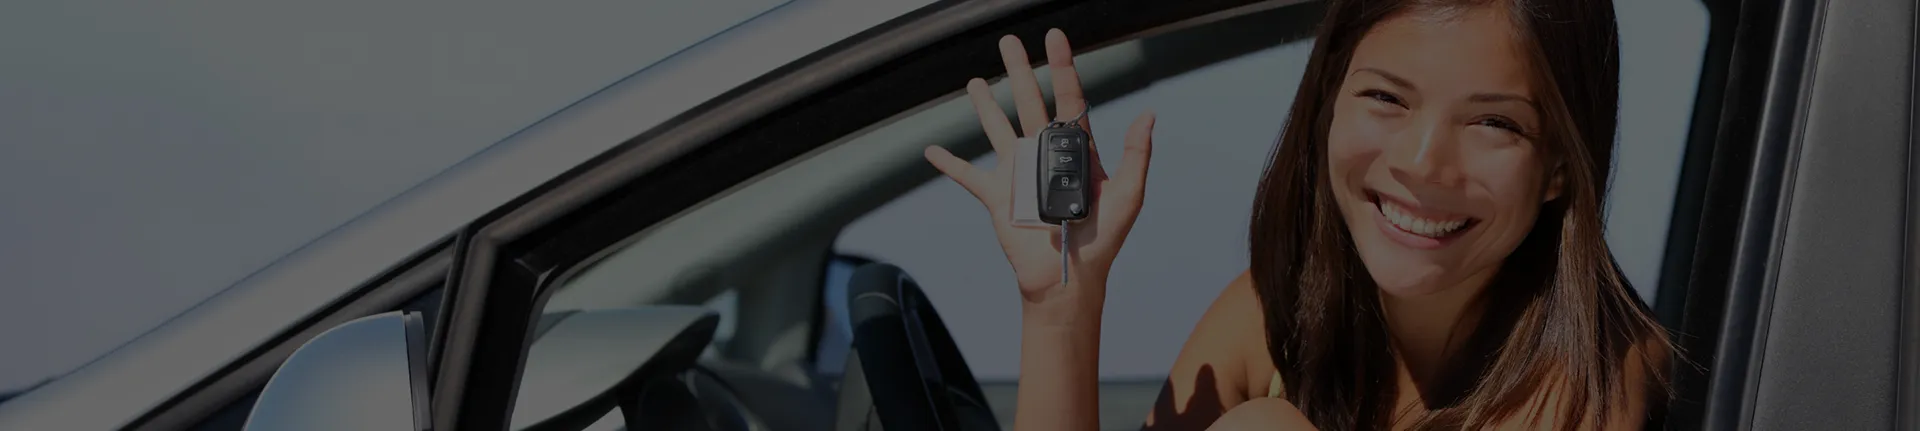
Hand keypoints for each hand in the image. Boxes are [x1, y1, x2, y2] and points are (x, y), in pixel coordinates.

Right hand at [923, 28, 1156, 306]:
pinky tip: (932, 151)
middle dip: (1020, 71)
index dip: (1062, 67)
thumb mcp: (1128, 196)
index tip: (1055, 38)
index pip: (1069, 100)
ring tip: (976, 81)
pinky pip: (967, 176)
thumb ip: (1136, 155)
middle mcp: (1045, 154)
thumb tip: (1148, 114)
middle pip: (1029, 103)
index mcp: (1077, 151)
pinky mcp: (997, 196)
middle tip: (1008, 41)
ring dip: (986, 105)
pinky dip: (948, 164)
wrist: (1069, 278)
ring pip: (998, 129)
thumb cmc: (1102, 241)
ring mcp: (1019, 173)